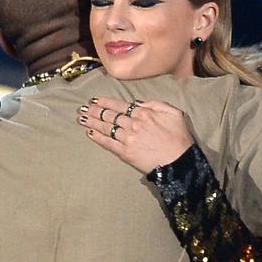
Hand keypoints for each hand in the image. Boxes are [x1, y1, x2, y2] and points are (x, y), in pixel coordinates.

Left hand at [77, 97, 193, 173]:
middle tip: (83, 107)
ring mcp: (127, 139)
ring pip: (106, 128)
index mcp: (144, 113)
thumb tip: (137, 103)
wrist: (179, 161)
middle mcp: (133, 124)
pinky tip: (89, 133)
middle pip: (109, 115)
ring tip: (81, 118)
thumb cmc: (179, 137)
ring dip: (92, 122)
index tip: (95, 100)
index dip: (106, 102)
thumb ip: (156, 104)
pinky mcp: (125, 153)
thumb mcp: (174, 113)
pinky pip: (108, 143)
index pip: (120, 105)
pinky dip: (98, 138)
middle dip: (94, 111)